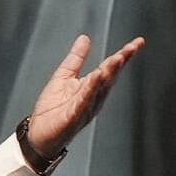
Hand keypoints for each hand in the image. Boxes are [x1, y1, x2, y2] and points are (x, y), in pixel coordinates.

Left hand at [27, 34, 143, 157]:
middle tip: (130, 48)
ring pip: (100, 88)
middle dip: (120, 62)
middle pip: (109, 77)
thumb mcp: (63, 77)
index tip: (137, 43)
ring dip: (109, 73)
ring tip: (118, 58)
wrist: (38, 135)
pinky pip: (84, 101)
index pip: (110, 68)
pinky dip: (90, 90)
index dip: (123, 55)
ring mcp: (85, 108)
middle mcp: (93, 98)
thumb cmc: (51, 111)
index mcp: (91, 87)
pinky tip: (96, 79)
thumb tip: (84, 39)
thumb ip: (75, 58)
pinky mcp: (74, 116)